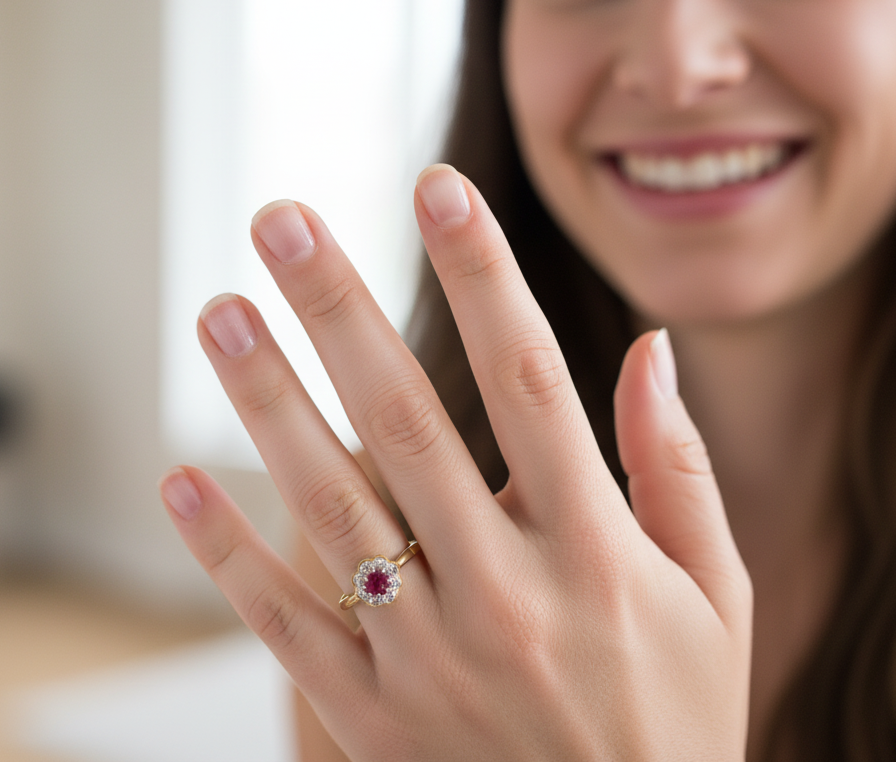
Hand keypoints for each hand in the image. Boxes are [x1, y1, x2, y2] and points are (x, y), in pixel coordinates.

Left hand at [160, 164, 751, 760]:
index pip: (533, 381)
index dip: (482, 273)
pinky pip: (286, 623)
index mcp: (598, 551)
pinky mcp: (372, 716)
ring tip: (219, 312)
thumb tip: (648, 348)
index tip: (436, 187)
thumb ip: (680, 469)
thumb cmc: (677, 722)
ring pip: (331, 509)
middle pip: (408, 422)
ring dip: (268, 404)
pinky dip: (227, 552)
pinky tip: (177, 479)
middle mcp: (506, 593)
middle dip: (340, 310)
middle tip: (280, 220)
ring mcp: (428, 657)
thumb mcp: (719, 597)